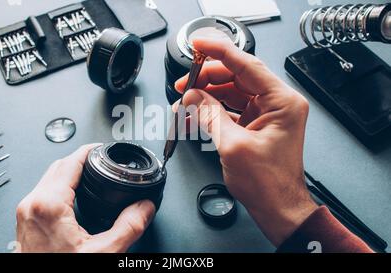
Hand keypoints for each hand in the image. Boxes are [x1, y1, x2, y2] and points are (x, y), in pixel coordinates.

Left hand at [16, 144, 155, 252]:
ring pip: (47, 178)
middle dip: (80, 160)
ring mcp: (25, 214)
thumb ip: (129, 226)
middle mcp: (31, 205)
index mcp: (48, 205)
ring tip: (89, 174)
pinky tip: (73, 194)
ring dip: (68, 172)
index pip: (70, 162)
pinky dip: (59, 186)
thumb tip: (145, 207)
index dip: (89, 151)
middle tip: (99, 161)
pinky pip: (42, 192)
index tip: (100, 148)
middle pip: (57, 166)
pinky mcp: (25, 223)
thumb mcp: (104, 253)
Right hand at [175, 38, 317, 245]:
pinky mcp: (258, 124)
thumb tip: (192, 97)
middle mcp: (278, 103)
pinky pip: (232, 107)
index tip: (199, 45)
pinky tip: (196, 112)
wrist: (278, 208)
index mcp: (282, 102)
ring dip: (208, 95)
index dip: (218, 52)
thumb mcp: (232, 146)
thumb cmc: (269, 185)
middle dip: (208, 78)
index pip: (246, 65)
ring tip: (186, 101)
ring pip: (233, 91)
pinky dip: (213, 109)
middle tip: (185, 83)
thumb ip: (209, 115)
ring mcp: (268, 114)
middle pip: (238, 76)